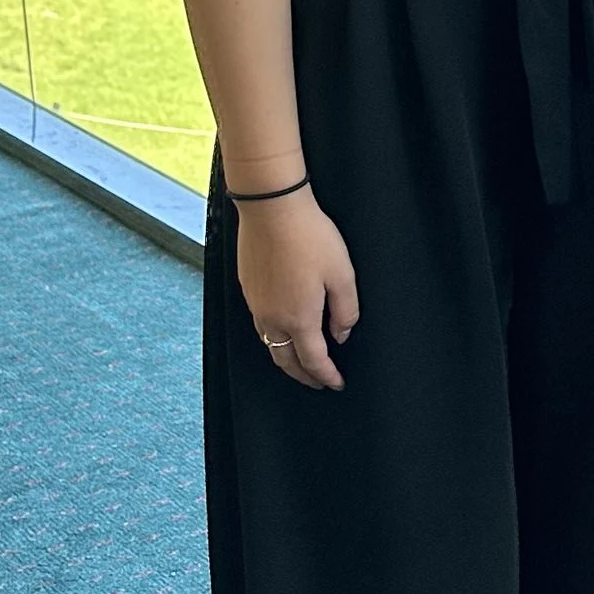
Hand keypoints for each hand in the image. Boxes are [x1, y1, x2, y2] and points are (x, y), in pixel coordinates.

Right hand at [236, 188, 359, 390]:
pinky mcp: (248, 288)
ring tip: (302, 360)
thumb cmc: (310, 238)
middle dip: (303, 376)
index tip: (336, 384)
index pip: (313, 361)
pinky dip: (274, 337)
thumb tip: (341, 334)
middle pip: (286, 360)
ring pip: (270, 344)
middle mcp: (272, 318)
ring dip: (286, 358)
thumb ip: (346, 311)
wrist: (272, 209)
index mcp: (299, 318)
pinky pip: (260, 324)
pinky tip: (284, 329)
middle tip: (318, 381)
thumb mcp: (343, 275)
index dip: (326, 376)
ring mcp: (256, 304)